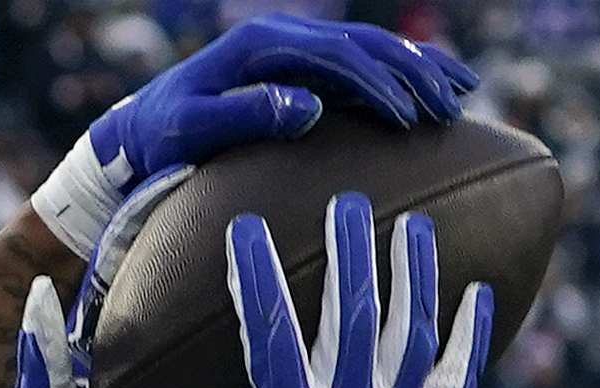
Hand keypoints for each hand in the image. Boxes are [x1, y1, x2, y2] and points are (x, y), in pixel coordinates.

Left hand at [34, 16, 479, 263]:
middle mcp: (284, 38)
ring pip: (372, 49)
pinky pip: (363, 65)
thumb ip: (243, 114)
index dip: (377, 84)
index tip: (408, 120)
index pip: (337, 56)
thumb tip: (308, 107)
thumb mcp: (189, 130)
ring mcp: (295, 52)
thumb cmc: (160, 137)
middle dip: (414, 73)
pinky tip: (435, 91)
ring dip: (420, 69)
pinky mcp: (301, 71)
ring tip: (461, 96)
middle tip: (451, 110)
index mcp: (261, 45)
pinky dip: (403, 74)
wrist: (138, 131)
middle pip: (366, 44)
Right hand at [71, 200, 492, 387]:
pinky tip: (478, 292)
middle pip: (352, 314)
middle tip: (346, 200)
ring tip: (411, 225)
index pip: (269, 328)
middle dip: (349, 251)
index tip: (247, 226)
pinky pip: (454, 381)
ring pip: (409, 335)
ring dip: (413, 276)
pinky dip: (470, 338)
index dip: (255, 272)